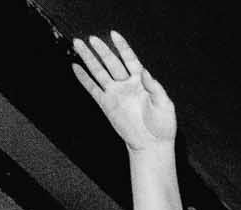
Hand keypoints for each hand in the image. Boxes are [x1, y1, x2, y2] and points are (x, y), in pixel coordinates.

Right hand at [71, 33, 176, 153]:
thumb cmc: (162, 125)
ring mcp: (115, 93)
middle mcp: (127, 84)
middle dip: (102, 50)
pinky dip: (83, 78)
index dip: (122, 47)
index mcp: (142, 81)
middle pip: (111, 62)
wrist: (152, 144)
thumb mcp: (164, 104)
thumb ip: (155, 87)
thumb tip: (145, 72)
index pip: (130, 59)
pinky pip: (92, 88)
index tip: (114, 34)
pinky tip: (75, 67)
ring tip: (78, 43)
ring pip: (99, 71)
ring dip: (89, 58)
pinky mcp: (106, 104)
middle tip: (92, 38)